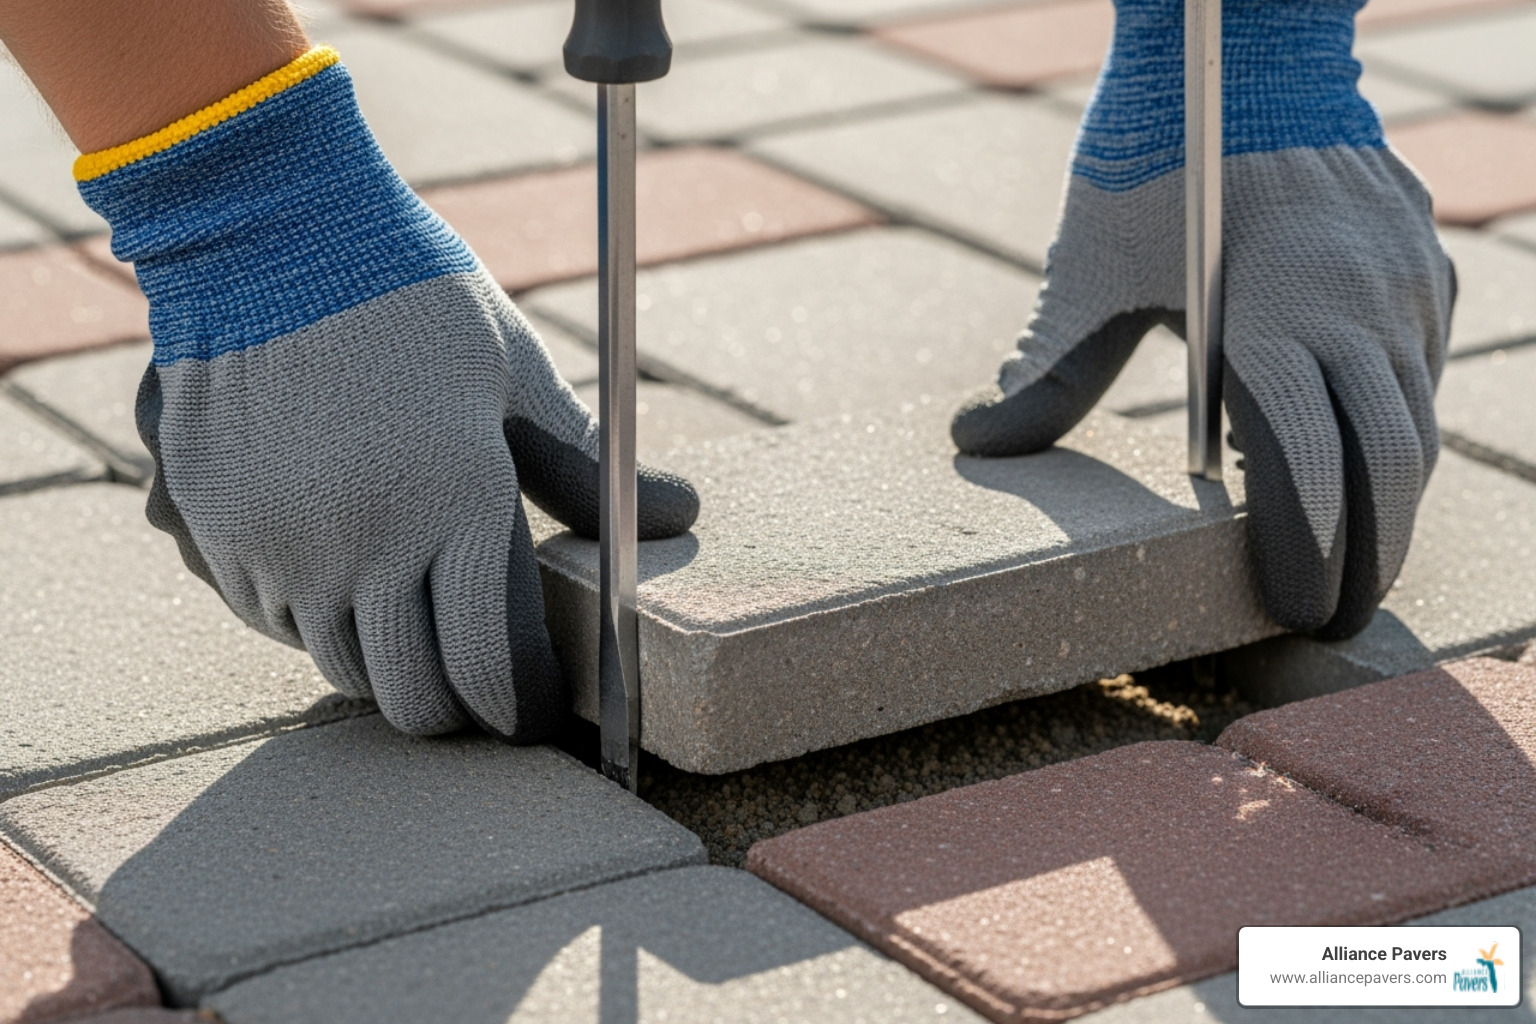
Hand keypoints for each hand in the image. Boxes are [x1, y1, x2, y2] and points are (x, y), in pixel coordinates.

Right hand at [81, 50, 696, 739]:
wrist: (269, 233)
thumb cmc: (416, 300)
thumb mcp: (515, 375)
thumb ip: (585, 467)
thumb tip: (680, 512)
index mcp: (460, 502)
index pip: (495, 664)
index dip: (519, 703)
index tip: (530, 707)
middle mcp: (367, 543)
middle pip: (414, 694)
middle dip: (455, 707)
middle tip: (473, 683)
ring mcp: (283, 546)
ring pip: (341, 665)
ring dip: (382, 660)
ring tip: (408, 619)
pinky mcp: (216, 534)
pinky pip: (272, 620)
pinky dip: (313, 617)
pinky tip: (337, 567)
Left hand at [952, 147, 1451, 637]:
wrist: (1247, 44)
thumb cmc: (1155, 156)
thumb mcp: (1087, 266)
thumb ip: (1045, 367)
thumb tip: (975, 441)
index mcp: (1272, 319)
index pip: (1312, 472)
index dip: (1308, 552)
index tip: (1291, 609)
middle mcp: (1357, 309)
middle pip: (1391, 469)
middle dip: (1369, 558)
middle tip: (1330, 621)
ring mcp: (1404, 287)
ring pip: (1418, 427)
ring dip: (1391, 504)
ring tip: (1349, 563)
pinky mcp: (1424, 268)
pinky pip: (1425, 375)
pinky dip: (1397, 434)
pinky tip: (1360, 469)